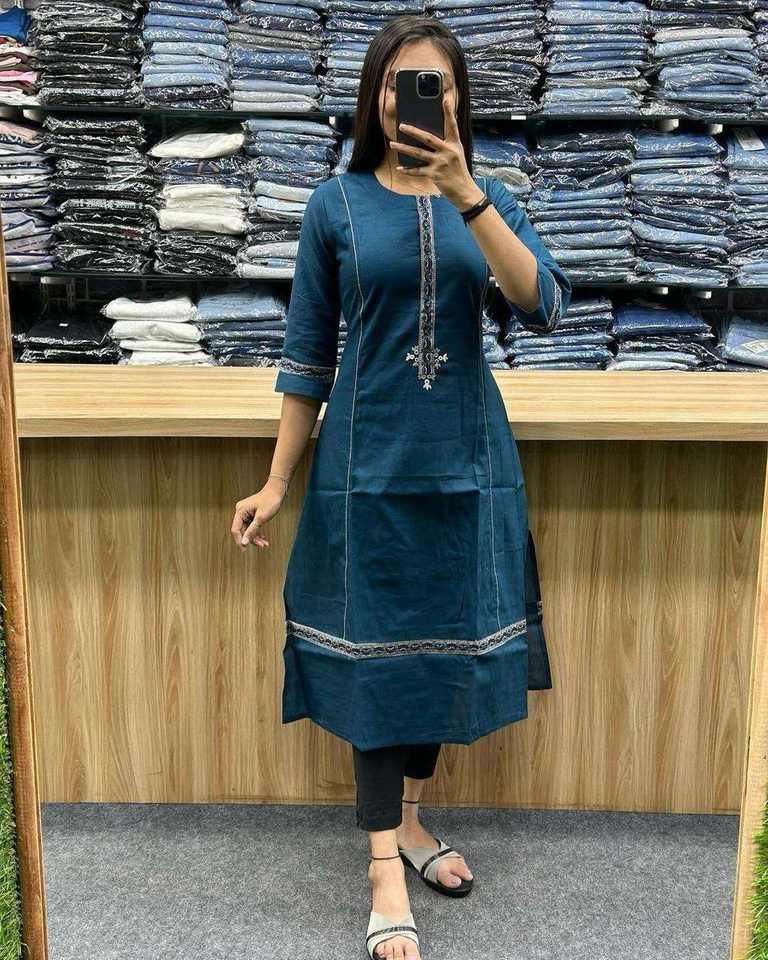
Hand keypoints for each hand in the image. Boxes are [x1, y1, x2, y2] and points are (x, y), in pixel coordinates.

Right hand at [230, 478, 285, 549]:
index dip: (240, 540)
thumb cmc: (270, 502)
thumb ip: (252, 531)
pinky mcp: (251, 514)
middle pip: (242, 530)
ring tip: (265, 544)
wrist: (277, 491)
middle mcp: (240, 511)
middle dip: (251, 539)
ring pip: (247, 529)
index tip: (245, 549)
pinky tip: (263, 538)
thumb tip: (244, 543)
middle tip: (263, 545)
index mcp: (240, 511)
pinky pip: (251, 526)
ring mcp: (246, 512)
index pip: (235, 529)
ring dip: (255, 537)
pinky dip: (257, 532)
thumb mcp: (261, 518)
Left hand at [388, 93, 484, 210]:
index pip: (452, 125)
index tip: (445, 100)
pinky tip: (399, 168)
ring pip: (418, 153)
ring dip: (404, 148)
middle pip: (428, 138)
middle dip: (413, 131)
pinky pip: (418, 171)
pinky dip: (408, 170)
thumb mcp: (457, 155)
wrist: (464, 191)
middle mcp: (448, 152)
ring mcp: (441, 163)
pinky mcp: (435, 175)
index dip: (449, 112)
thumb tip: (431, 137)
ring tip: (393, 144)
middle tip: (401, 126)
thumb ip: (447, 145)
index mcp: (454, 144)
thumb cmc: (458, 172)